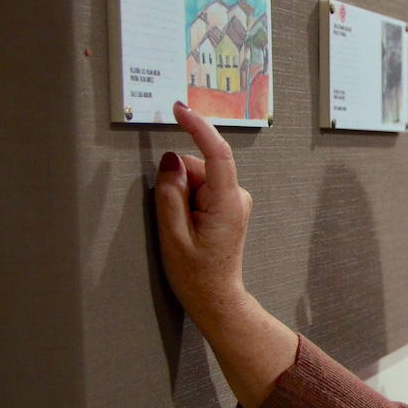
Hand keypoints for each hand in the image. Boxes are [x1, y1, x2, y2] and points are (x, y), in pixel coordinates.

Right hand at [154, 101, 252, 330]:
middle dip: (178, 181)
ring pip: (197, 178)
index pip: (216, 153)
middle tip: (172, 218)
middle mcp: (237, 196)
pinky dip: (188, 200)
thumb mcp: (173, 236)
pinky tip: (188, 226)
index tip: (179, 109)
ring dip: (182, 194)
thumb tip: (171, 160)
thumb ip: (170, 194)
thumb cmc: (196, 275)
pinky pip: (201, 189)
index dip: (197, 127)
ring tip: (183, 228)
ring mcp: (235, 200)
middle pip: (200, 166)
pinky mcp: (229, 205)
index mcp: (227, 202)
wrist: (216, 298)